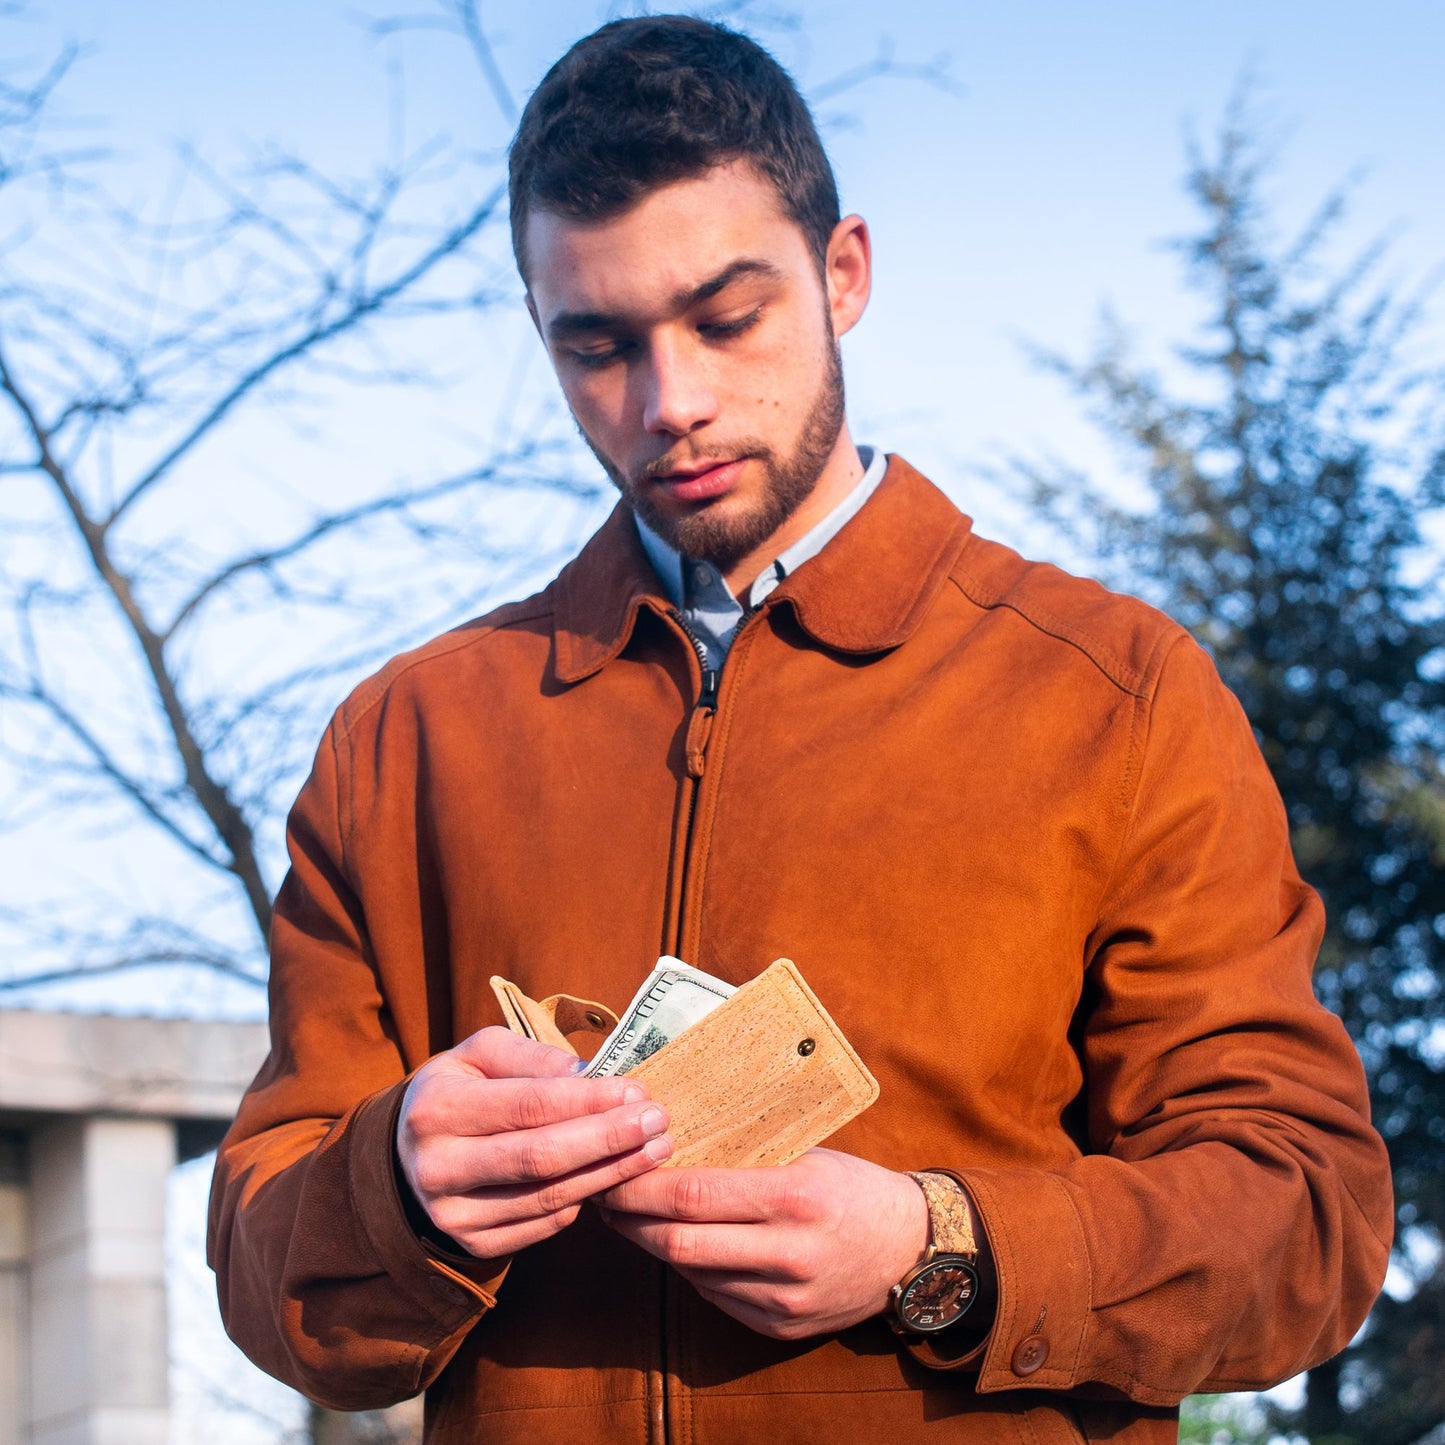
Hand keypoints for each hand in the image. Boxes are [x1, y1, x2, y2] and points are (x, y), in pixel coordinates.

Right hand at [396, 1027, 673, 1258]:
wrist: (406, 1158)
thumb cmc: (458, 1091)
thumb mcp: (480, 1055)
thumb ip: (531, 1057)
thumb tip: (587, 1074)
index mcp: (437, 1109)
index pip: (527, 1106)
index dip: (588, 1101)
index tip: (637, 1090)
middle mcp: (438, 1168)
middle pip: (541, 1158)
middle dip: (610, 1139)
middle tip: (659, 1122)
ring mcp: (454, 1215)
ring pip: (550, 1197)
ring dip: (612, 1172)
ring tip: (655, 1148)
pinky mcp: (474, 1245)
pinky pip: (545, 1224)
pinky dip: (586, 1198)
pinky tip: (618, 1176)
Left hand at [595, 1148, 928, 1339]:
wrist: (910, 1249)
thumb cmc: (851, 1187)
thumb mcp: (806, 1155)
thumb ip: (744, 1158)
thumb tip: (668, 1145)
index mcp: (794, 1198)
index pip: (694, 1195)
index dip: (642, 1186)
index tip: (613, 1168)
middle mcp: (788, 1254)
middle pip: (680, 1242)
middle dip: (630, 1219)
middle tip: (605, 1193)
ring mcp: (783, 1300)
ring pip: (691, 1272)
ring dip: (652, 1244)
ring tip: (629, 1215)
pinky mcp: (779, 1328)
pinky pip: (714, 1295)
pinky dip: (689, 1267)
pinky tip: (677, 1243)